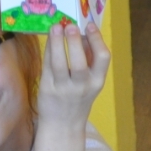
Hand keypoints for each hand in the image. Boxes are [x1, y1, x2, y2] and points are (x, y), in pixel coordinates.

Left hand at [33, 21, 109, 150]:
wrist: (63, 125)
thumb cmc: (78, 98)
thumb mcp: (91, 82)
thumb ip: (89, 60)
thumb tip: (82, 32)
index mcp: (97, 82)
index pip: (103, 58)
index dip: (97, 39)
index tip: (89, 25)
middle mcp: (82, 86)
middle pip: (80, 62)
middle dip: (75, 42)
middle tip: (70, 25)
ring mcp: (63, 89)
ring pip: (59, 64)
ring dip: (57, 43)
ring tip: (56, 27)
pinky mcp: (47, 89)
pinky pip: (47, 66)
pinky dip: (48, 51)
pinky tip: (49, 39)